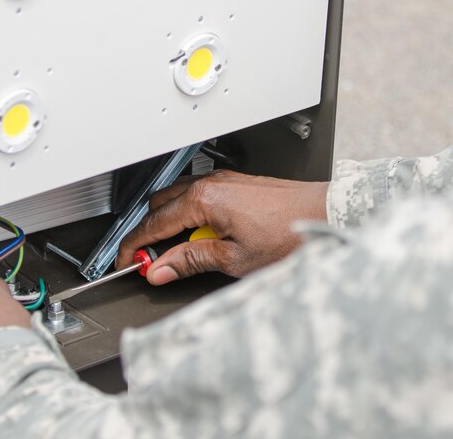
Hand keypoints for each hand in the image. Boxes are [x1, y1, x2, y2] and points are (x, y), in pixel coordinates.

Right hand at [115, 170, 328, 284]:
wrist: (325, 215)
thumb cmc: (289, 233)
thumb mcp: (234, 259)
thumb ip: (191, 262)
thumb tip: (162, 269)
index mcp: (204, 200)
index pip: (154, 224)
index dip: (135, 247)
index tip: (127, 262)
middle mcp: (211, 184)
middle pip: (161, 206)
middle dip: (150, 234)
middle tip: (151, 262)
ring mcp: (225, 182)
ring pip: (179, 199)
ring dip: (171, 224)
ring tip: (178, 254)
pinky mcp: (238, 185)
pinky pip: (200, 197)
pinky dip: (191, 216)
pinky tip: (204, 238)